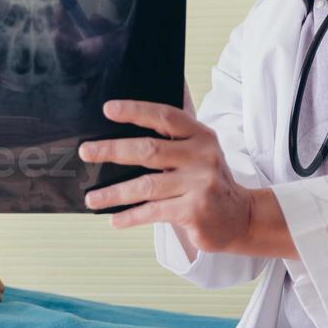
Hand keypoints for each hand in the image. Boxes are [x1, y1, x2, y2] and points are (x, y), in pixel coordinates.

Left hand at [77, 99, 252, 251]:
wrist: (241, 218)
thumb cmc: (210, 181)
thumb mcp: (202, 150)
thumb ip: (177, 134)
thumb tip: (143, 108)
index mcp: (201, 136)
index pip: (165, 117)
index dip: (135, 111)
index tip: (107, 110)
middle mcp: (202, 157)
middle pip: (149, 150)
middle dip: (112, 150)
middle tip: (86, 152)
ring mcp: (199, 185)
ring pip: (146, 185)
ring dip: (114, 193)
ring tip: (91, 198)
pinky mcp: (194, 211)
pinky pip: (153, 212)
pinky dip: (130, 217)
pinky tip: (114, 219)